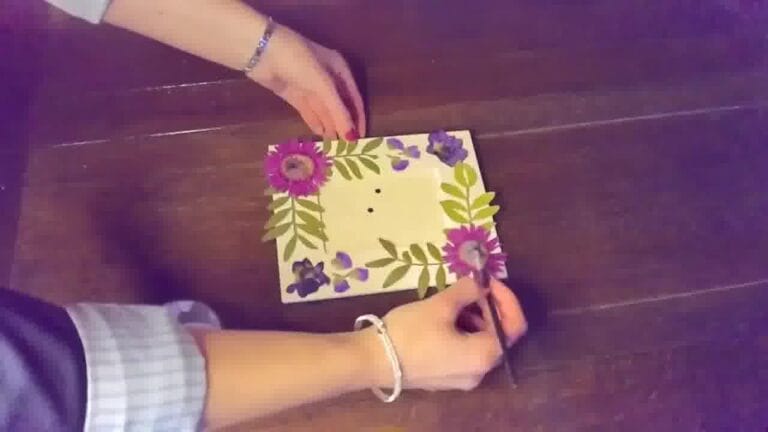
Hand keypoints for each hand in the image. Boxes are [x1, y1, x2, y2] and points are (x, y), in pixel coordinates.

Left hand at [247, 23, 365, 139]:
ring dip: (330, 126)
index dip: (358, 118)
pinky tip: (321, 135)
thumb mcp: (323, 86)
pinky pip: (309, 111)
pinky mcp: (294, 94)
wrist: (262, 51)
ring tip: (334, 146)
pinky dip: (315, 122)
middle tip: (347, 147)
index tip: (361, 139)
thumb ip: (338, 112)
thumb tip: (352, 138)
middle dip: (343, 124)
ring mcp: (309, 86)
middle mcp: (327, 78)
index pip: (354, 98)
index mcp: (340, 69)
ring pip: (324, 110)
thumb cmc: (299, 63)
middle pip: (339, 106)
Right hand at [369, 277, 526, 390]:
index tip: (488, 280)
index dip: (506, 298)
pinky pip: (464, 353)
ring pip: (480, 343)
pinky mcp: (444, 378)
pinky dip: (462, 332)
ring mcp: (462, 379)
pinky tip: (443, 318)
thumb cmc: (410, 333)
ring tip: (454, 299)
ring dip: (475, 318)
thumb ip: (467, 291)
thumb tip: (479, 283)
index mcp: (485, 355)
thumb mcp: (440, 305)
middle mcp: (479, 372)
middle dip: (489, 307)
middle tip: (471, 286)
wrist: (372, 361)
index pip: (514, 325)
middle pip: (498, 335)